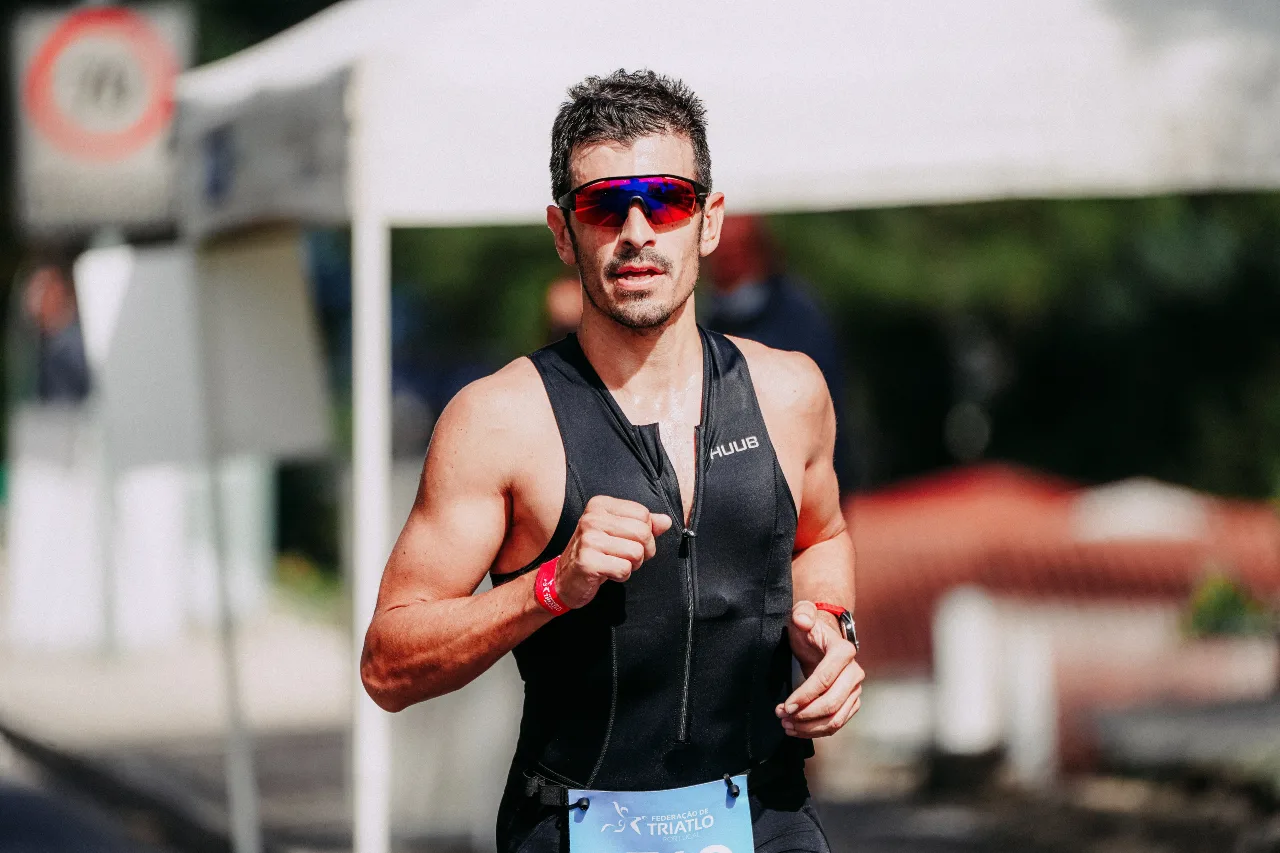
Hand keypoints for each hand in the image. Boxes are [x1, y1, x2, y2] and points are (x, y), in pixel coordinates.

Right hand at [553, 496, 671, 609]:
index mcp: (600, 505)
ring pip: (636, 552)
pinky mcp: (587, 561)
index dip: (647, 533)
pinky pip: (624, 569)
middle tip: (627, 557)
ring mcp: (588, 539)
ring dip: (632, 565)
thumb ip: (644, 524)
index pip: (643, 514)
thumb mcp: (619, 533)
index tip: (632, 542)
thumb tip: (666, 521)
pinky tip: (607, 573)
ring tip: (615, 564)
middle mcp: (592, 518)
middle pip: (643, 533)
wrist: (565, 577)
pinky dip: (621, 576)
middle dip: (643, 551)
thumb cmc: (596, 552)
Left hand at [777, 600, 863, 737]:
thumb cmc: (809, 630)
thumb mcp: (802, 616)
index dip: (805, 696)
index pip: (824, 679)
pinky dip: (817, 730)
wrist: (820, 641)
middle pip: (832, 703)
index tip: (785, 706)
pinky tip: (798, 729)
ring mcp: (854, 690)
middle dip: (805, 715)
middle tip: (782, 718)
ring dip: (810, 727)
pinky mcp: (850, 703)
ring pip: (835, 718)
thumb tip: (802, 620)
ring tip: (787, 726)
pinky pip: (836, 723)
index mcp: (843, 652)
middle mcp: (854, 672)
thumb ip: (802, 613)